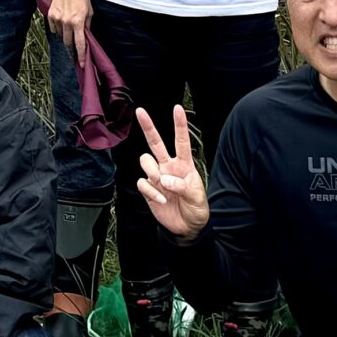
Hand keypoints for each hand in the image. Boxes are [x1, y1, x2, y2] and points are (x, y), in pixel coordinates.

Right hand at [46, 0, 91, 64]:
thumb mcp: (89, 11)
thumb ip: (87, 25)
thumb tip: (85, 36)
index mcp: (78, 22)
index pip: (80, 43)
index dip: (81, 55)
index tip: (81, 63)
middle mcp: (67, 22)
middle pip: (68, 42)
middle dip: (71, 48)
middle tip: (73, 51)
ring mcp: (57, 19)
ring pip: (60, 35)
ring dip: (65, 36)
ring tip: (68, 28)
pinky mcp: (51, 15)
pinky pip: (53, 28)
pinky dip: (57, 29)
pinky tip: (61, 23)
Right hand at [133, 106, 209, 240]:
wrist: (187, 227)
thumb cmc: (196, 208)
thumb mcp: (196, 197)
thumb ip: (182, 186)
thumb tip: (164, 179)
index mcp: (184, 165)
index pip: (181, 141)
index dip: (179, 125)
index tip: (177, 108)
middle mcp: (168, 167)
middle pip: (155, 142)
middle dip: (148, 126)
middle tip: (140, 111)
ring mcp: (157, 177)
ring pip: (145, 161)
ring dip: (152, 171)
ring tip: (163, 185)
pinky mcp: (148, 189)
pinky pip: (142, 183)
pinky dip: (151, 191)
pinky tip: (161, 200)